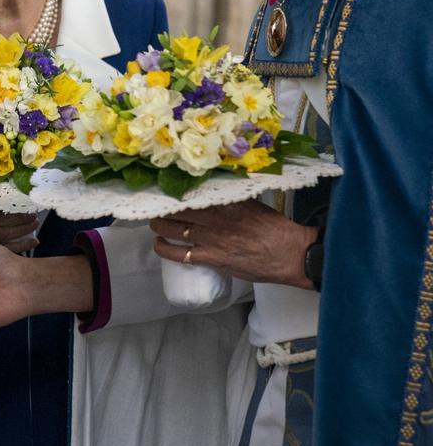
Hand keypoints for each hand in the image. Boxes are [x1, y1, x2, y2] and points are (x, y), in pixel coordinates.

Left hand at [149, 199, 317, 288]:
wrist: (290, 253)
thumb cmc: (274, 227)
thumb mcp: (252, 203)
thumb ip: (232, 197)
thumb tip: (217, 189)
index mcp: (225, 201)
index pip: (191, 192)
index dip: (174, 191)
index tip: (163, 187)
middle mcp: (214, 217)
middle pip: (178, 209)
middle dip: (163, 208)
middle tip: (155, 206)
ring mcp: (212, 238)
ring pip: (175, 229)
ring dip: (159, 226)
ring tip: (154, 223)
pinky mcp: (213, 258)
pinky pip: (181, 254)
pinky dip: (166, 249)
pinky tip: (159, 244)